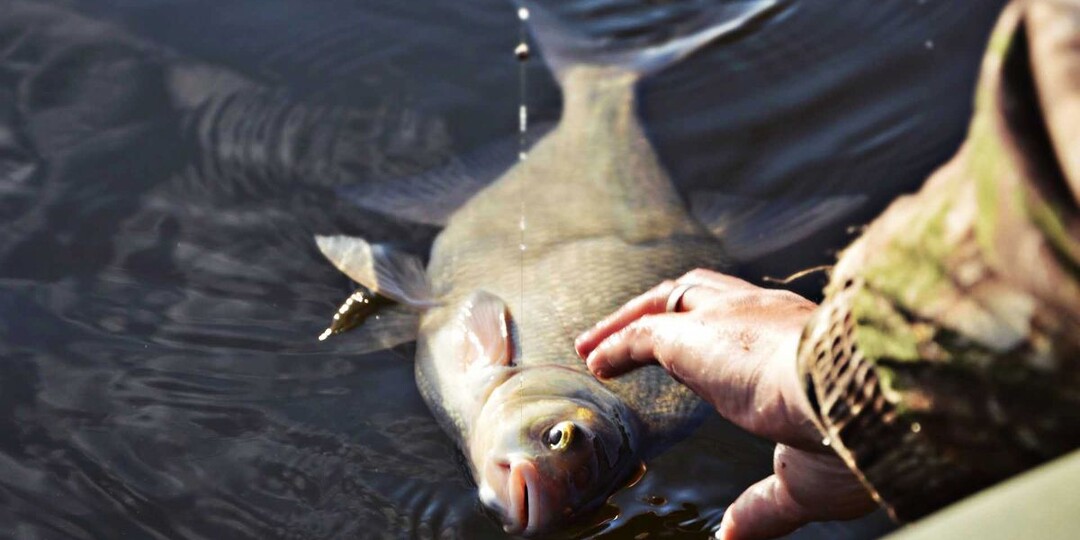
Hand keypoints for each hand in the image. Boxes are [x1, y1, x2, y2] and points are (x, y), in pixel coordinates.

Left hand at [574, 269, 876, 538]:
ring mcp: (732, 320)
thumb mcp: (803, 481)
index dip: (710, 335)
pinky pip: (645, 333)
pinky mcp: (699, 336)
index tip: (685, 357)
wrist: (866, 398)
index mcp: (799, 341)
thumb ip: (762, 505)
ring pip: (670, 302)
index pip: (746, 321)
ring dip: (627, 321)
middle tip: (623, 336)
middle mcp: (765, 316)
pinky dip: (617, 343)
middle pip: (701, 293)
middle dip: (660, 310)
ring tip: (593, 345)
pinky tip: (596, 360)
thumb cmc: (853, 439)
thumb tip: (734, 535)